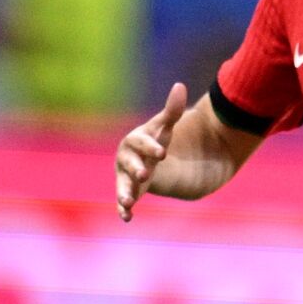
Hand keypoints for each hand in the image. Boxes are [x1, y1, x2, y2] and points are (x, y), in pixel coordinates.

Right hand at [115, 83, 186, 220]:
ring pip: (122, 185)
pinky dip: (123, 209)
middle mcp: (127, 159)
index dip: (150, 147)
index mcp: (135, 140)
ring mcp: (127, 176)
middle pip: (129, 164)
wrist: (153, 159)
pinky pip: (123, 201)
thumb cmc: (157, 139)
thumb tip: (179, 86)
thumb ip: (172, 110)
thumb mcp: (166, 126)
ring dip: (124, 193)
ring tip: (128, 202)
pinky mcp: (131, 191)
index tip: (163, 152)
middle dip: (135, 168)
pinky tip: (127, 217)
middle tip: (145, 174)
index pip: (141, 142)